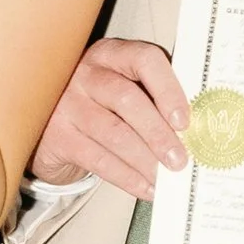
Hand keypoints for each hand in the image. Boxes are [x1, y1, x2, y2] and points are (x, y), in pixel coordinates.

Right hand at [32, 37, 188, 196]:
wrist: (51, 125)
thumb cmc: (103, 105)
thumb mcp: (123, 86)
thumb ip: (153, 97)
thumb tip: (192, 131)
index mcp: (112, 55)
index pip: (143, 59)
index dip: (167, 88)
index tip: (184, 120)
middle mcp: (86, 74)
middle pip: (126, 99)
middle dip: (157, 133)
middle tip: (179, 159)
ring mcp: (67, 104)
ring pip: (113, 133)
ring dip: (145, 160)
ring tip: (165, 178)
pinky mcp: (59, 137)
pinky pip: (98, 159)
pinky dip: (127, 177)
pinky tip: (146, 188)